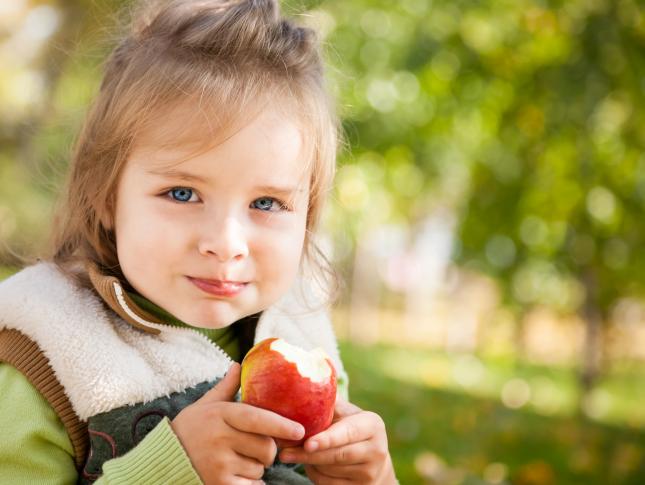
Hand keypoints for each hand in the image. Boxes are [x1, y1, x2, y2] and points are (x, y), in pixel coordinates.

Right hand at [171, 363, 305, 484]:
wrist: (163, 459)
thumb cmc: (190, 429)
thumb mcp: (206, 405)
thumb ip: (226, 387)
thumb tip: (239, 364)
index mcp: (221, 415)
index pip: (257, 419)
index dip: (280, 425)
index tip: (300, 430)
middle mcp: (220, 438)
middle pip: (265, 447)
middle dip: (269, 449)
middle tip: (259, 447)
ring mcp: (219, 463)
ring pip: (259, 468)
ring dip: (256, 467)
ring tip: (238, 460)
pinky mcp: (219, 484)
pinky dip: (250, 482)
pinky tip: (237, 475)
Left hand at [278, 399, 396, 483]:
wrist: (372, 457)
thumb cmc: (350, 427)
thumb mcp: (345, 413)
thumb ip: (328, 403)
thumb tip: (301, 383)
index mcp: (373, 425)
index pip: (347, 433)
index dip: (327, 439)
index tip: (307, 443)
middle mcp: (377, 449)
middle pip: (337, 455)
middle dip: (308, 454)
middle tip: (284, 452)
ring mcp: (370, 472)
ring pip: (330, 471)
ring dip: (309, 463)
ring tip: (294, 453)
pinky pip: (330, 484)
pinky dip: (315, 475)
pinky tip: (308, 464)